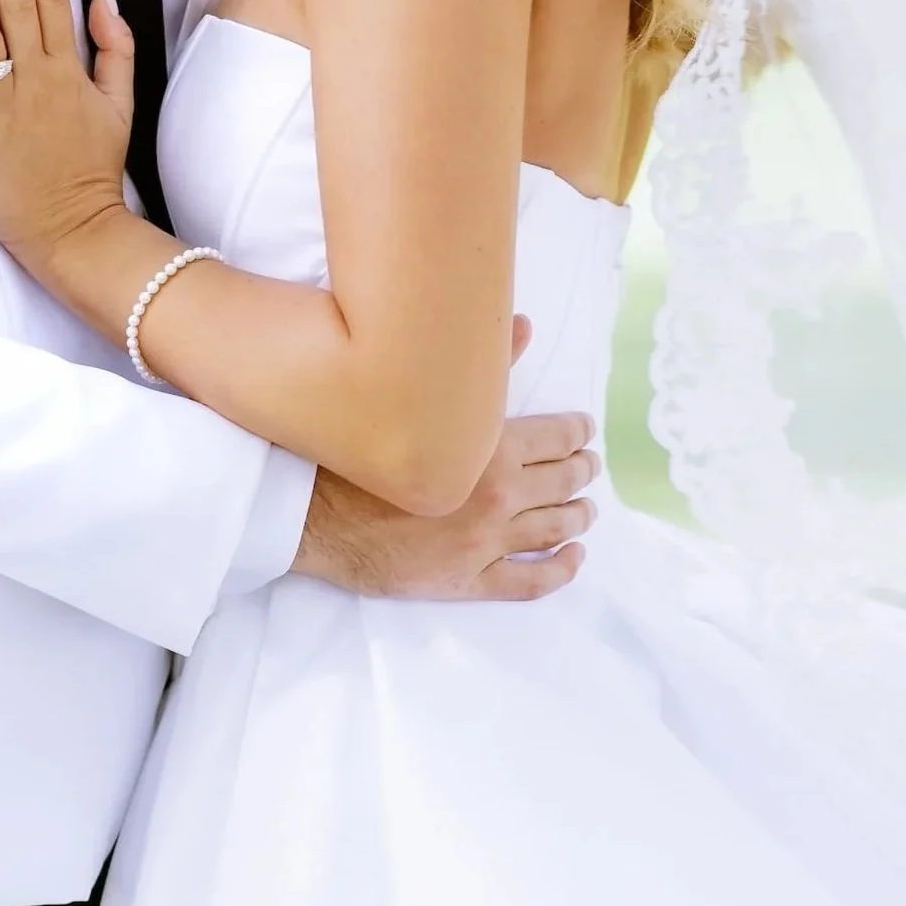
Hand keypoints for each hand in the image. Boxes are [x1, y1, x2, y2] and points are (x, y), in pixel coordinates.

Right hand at [291, 318, 598, 601]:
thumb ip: (481, 363)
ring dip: (577, 517)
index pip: (556, 438)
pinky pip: (529, 582)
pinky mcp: (468, 580)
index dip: (576, 433)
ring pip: (551, 529)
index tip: (585, 430)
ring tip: (587, 509)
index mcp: (491, 449)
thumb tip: (521, 323)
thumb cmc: (363, 448)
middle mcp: (498, 497)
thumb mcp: (423, 396)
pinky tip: (573, 558)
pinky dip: (559, 571)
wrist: (315, 511)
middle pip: (560, 483)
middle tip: (590, 465)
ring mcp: (486, 543)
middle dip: (580, 471)